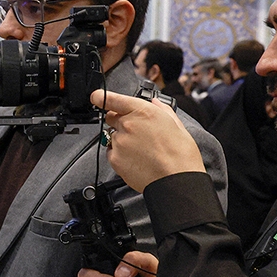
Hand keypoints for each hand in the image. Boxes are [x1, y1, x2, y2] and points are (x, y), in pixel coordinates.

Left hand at [90, 90, 205, 192]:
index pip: (113, 99)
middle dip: (120, 122)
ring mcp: (119, 142)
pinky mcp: (115, 159)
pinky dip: (120, 155)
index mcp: (143, 112)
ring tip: (141, 151)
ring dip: (122, 140)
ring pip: (112, 136)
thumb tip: (155, 103)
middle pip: (112, 118)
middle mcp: (127, 124)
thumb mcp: (176, 125)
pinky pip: (111, 152)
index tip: (96, 97)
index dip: (101, 97)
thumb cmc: (180, 154)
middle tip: (136, 133)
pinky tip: (136, 159)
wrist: (176, 180)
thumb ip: (162, 110)